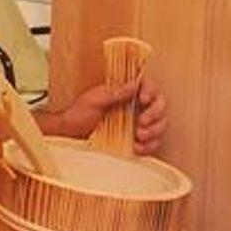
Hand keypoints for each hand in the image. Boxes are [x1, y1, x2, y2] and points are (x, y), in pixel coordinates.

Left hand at [48, 76, 169, 155]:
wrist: (69, 136)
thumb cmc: (77, 115)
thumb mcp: (93, 100)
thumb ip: (114, 92)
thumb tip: (135, 83)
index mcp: (126, 93)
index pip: (149, 86)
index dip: (151, 91)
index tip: (143, 99)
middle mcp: (135, 107)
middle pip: (161, 105)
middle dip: (155, 114)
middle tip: (141, 123)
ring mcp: (138, 124)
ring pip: (161, 124)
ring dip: (154, 131)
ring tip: (138, 136)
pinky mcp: (137, 140)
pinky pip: (153, 143)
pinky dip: (149, 146)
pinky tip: (137, 147)